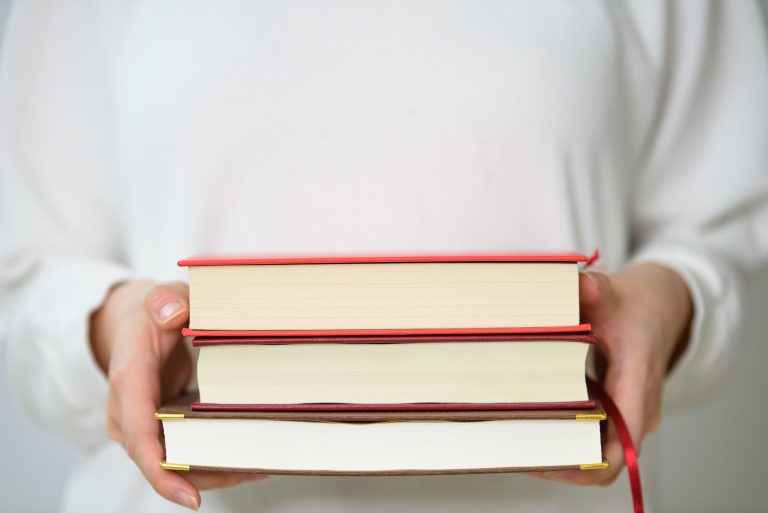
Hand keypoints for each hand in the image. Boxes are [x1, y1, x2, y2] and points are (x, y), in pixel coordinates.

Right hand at [90, 280, 266, 509]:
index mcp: (128, 379)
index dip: (162, 470)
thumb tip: (173, 314)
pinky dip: (210, 460)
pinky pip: (179, 453)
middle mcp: (126, 411)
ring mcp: (138, 425)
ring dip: (214, 471)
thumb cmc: (151, 312)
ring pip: (172, 463)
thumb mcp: (160, 296)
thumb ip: (165, 300)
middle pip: (161, 460)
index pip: (139, 434)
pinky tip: (246, 457)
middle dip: (205, 474)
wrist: (132, 323)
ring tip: (261, 464)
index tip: (191, 499)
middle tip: (256, 468)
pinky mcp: (155, 429)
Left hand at [531, 263, 692, 485]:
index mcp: (638, 380)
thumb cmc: (634, 305)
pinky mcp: (622, 413)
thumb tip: (578, 285)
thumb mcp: (612, 291)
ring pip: (601, 452)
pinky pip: (598, 440)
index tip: (548, 462)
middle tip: (517, 452)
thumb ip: (593, 289)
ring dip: (563, 453)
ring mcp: (632, 414)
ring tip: (517, 443)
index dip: (586, 463)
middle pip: (606, 458)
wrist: (663, 308)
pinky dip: (569, 439)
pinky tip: (534, 427)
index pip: (622, 444)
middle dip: (564, 462)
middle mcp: (639, 407)